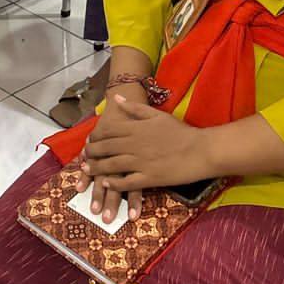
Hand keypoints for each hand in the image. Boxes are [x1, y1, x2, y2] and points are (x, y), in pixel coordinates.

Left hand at [79, 98, 210, 221]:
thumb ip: (134, 108)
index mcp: (136, 128)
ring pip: (112, 165)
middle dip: (92, 152)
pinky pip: (127, 182)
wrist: (200, 151)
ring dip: (97, 168)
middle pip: (106, 148)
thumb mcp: (156, 115)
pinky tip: (106, 184)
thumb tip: (115, 99)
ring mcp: (141, 162)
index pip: (108, 130)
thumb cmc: (180, 132)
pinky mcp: (149, 178)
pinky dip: (114, 183)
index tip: (89, 139)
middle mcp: (135, 144)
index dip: (96, 135)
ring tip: (87, 170)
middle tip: (84, 156)